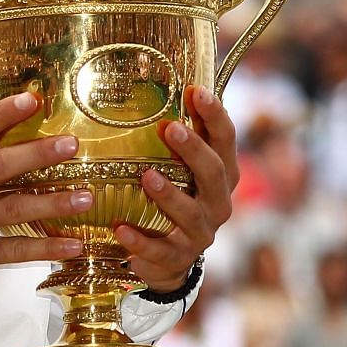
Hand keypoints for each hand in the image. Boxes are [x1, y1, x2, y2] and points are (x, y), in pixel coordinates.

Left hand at [114, 86, 238, 292]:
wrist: (170, 260)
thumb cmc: (176, 199)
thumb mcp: (182, 170)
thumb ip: (178, 139)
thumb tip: (155, 87)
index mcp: (222, 174)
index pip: (226, 140)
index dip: (215, 116)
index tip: (196, 91)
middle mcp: (217, 202)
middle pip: (214, 174)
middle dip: (194, 151)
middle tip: (171, 128)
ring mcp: (200, 232)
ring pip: (190, 213)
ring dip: (169, 194)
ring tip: (146, 176)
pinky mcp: (177, 258)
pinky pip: (160, 250)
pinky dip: (140, 241)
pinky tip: (120, 229)